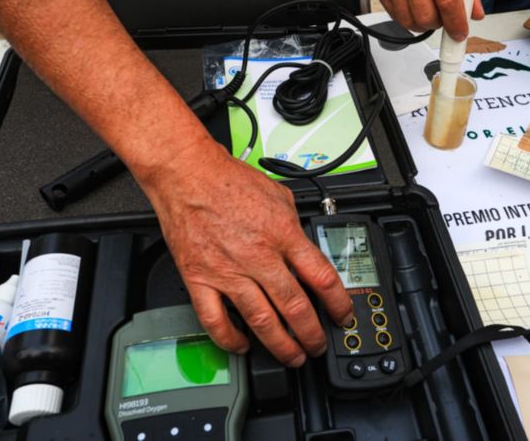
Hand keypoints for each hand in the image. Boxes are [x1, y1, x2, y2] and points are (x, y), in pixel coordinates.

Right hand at [140, 143, 353, 366]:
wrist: (187, 174)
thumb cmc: (228, 179)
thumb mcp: (279, 196)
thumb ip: (293, 225)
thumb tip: (304, 247)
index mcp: (282, 234)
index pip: (322, 277)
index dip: (338, 303)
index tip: (342, 315)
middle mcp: (258, 256)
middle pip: (295, 306)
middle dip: (312, 334)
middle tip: (317, 345)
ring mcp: (228, 271)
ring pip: (261, 320)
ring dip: (280, 344)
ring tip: (291, 356)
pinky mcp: (199, 279)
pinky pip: (216, 319)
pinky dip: (230, 339)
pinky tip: (242, 345)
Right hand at [373, 0, 484, 40]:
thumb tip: (473, 11)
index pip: (448, 3)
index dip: (456, 24)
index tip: (459, 33)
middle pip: (426, 17)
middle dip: (439, 24)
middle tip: (444, 17)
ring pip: (408, 21)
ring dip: (422, 24)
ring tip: (430, 11)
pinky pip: (394, 14)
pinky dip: (406, 16)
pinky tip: (414, 5)